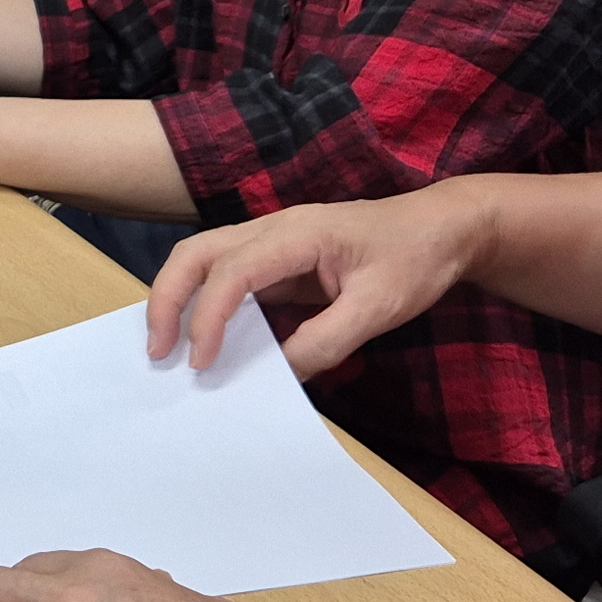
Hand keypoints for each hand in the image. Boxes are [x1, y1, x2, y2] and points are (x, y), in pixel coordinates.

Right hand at [146, 184, 486, 380]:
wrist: (443, 229)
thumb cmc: (416, 258)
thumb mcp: (380, 306)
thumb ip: (328, 339)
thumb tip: (282, 373)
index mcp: (298, 234)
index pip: (233, 271)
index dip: (210, 317)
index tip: (203, 362)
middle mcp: (274, 229)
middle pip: (197, 253)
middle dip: (168, 300)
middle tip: (158, 352)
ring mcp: (273, 241)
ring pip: (204, 259)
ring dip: (178, 299)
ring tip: (168, 347)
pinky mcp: (279, 260)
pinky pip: (228, 277)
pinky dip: (205, 305)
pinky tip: (207, 340)